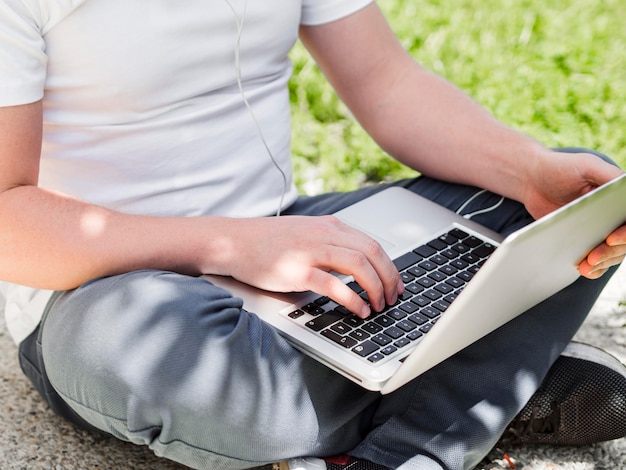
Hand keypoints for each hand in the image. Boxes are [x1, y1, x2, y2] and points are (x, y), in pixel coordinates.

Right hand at [222, 215, 403, 317]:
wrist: (233, 241)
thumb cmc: (267, 241)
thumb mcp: (306, 233)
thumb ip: (331, 244)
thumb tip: (357, 266)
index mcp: (329, 225)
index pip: (372, 244)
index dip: (390, 266)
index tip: (395, 284)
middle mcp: (324, 234)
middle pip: (372, 253)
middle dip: (389, 278)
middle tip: (393, 297)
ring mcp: (310, 251)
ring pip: (359, 266)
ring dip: (375, 288)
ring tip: (378, 305)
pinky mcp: (297, 271)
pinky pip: (334, 285)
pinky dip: (353, 299)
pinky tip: (359, 310)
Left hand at [522, 150, 624, 278]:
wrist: (532, 180)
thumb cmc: (559, 167)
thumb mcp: (587, 165)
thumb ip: (609, 176)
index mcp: (620, 198)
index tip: (611, 238)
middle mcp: (615, 215)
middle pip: (625, 240)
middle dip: (612, 251)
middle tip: (594, 256)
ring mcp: (600, 229)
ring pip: (614, 253)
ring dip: (603, 262)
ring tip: (586, 267)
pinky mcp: (584, 240)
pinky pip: (598, 259)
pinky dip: (595, 267)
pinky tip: (585, 270)